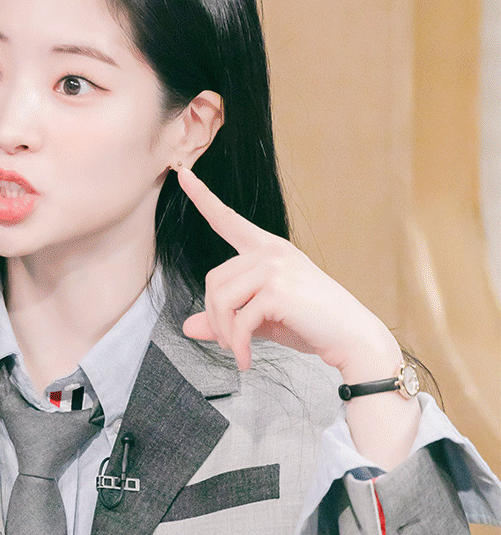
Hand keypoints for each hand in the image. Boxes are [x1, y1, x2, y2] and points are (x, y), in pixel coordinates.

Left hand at [178, 166, 400, 379]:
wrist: (352, 338)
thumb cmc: (311, 324)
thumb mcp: (261, 319)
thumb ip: (225, 318)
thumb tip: (187, 327)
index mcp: (268, 249)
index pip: (228, 220)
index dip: (203, 198)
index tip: (182, 174)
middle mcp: (271, 252)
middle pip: (214, 280)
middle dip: (215, 317)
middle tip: (228, 342)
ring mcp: (275, 267)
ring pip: (221, 299)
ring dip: (224, 332)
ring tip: (236, 350)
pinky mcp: (278, 290)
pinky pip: (239, 320)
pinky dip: (237, 345)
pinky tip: (245, 360)